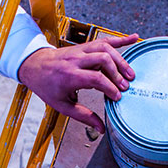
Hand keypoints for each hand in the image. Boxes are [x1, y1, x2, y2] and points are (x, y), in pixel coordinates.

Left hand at [18, 34, 138, 133]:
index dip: (110, 87)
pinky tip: (133, 39)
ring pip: (105, 48)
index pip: (95, 78)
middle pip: (103, 60)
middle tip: (125, 86)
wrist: (34, 65)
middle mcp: (76, 60)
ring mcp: (80, 50)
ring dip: (120, 60)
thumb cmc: (46, 85)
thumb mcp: (61, 105)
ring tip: (130, 73)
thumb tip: (100, 128)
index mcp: (69, 75)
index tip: (117, 97)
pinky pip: (104, 40)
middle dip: (117, 73)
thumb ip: (83, 116)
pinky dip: (120, 40)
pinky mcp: (85, 46)